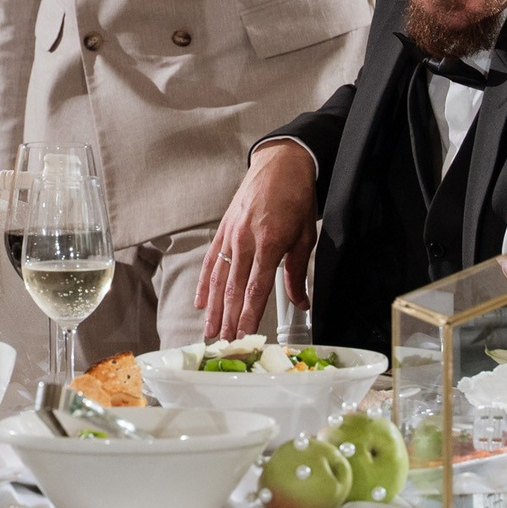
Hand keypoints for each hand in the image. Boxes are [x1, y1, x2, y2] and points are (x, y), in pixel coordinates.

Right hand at [198, 141, 318, 339]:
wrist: (280, 163)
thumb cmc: (296, 197)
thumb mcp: (305, 235)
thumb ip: (297, 271)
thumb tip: (300, 302)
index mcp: (270, 242)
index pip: (257, 288)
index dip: (248, 315)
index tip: (245, 336)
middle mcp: (246, 240)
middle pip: (233, 288)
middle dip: (228, 320)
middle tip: (224, 344)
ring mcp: (231, 234)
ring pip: (219, 278)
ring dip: (213, 308)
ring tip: (210, 331)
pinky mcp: (223, 229)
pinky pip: (211, 260)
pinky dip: (204, 284)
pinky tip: (201, 302)